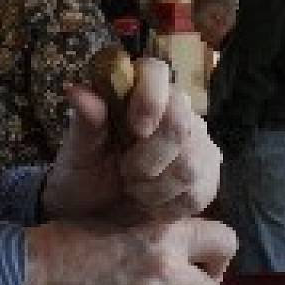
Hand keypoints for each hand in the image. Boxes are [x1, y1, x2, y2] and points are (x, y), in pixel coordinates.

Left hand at [42, 57, 221, 221]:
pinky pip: (199, 193)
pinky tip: (151, 204)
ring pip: (190, 164)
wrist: (94, 212)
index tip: (135, 129)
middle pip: (179, 123)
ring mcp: (198, 143)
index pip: (156, 72)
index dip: (150, 99)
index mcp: (138, 91)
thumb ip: (86, 120)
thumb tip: (76, 89)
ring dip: (155, 187)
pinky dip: (168, 205)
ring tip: (134, 189)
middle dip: (148, 158)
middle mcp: (175, 110)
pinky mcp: (209, 178)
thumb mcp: (78, 149)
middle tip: (125, 172)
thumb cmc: (84, 171)